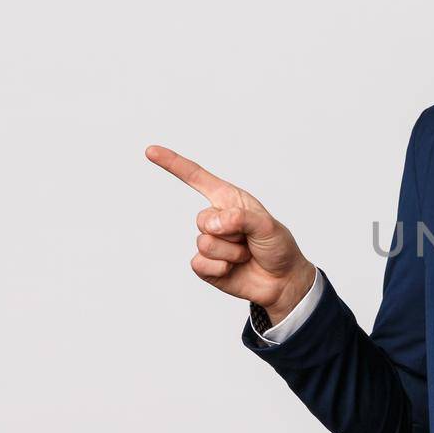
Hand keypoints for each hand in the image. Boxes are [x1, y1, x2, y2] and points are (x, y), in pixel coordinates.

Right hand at [145, 144, 316, 322]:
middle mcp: (216, 218)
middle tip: (249, 240)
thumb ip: (240, 218)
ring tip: (246, 254)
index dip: (173, 164)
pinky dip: (221, 268)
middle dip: (230, 232)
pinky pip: (200, 263)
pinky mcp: (205, 265)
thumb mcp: (267, 226)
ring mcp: (208, 241)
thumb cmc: (277, 247)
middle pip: (202, 219)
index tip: (151, 151)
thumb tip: (213, 224)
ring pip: (204, 243)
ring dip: (231, 252)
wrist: (282, 281)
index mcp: (229, 200)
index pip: (197, 178)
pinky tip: (234, 269)